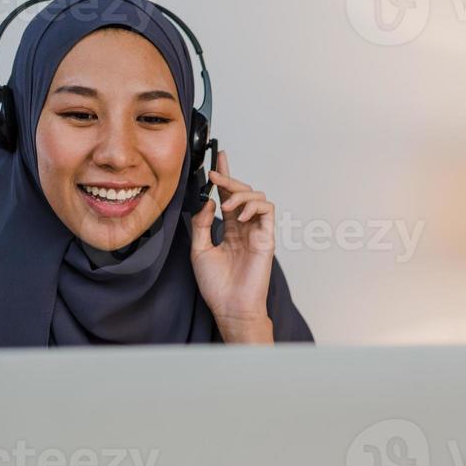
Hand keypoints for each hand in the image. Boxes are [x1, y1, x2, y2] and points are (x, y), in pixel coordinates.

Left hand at [190, 150, 275, 342]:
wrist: (231, 306)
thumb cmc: (217, 286)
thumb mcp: (198, 250)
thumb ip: (201, 224)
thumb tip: (208, 202)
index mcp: (229, 231)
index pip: (228, 197)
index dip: (225, 177)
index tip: (219, 158)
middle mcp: (244, 228)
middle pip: (242, 193)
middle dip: (228, 180)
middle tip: (214, 176)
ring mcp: (257, 232)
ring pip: (257, 197)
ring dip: (240, 194)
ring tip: (225, 207)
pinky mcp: (267, 237)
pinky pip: (267, 210)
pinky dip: (253, 206)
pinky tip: (238, 216)